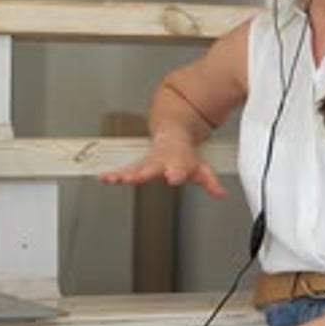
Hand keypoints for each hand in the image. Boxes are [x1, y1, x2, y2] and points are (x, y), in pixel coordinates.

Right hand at [100, 131, 226, 198]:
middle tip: (133, 178)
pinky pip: (123, 170)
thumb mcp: (200, 168)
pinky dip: (113, 175)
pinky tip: (103, 178)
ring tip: (113, 179)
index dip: (176, 172)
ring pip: (133, 168)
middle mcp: (159, 161)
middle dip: (142, 173)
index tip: (174, 176)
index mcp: (176, 162)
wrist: (172, 132)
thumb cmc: (183, 153)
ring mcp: (146, 162)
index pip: (177, 168)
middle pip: (150, 168)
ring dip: (122, 174)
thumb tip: (220, 193)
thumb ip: (209, 181)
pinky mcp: (136, 165)